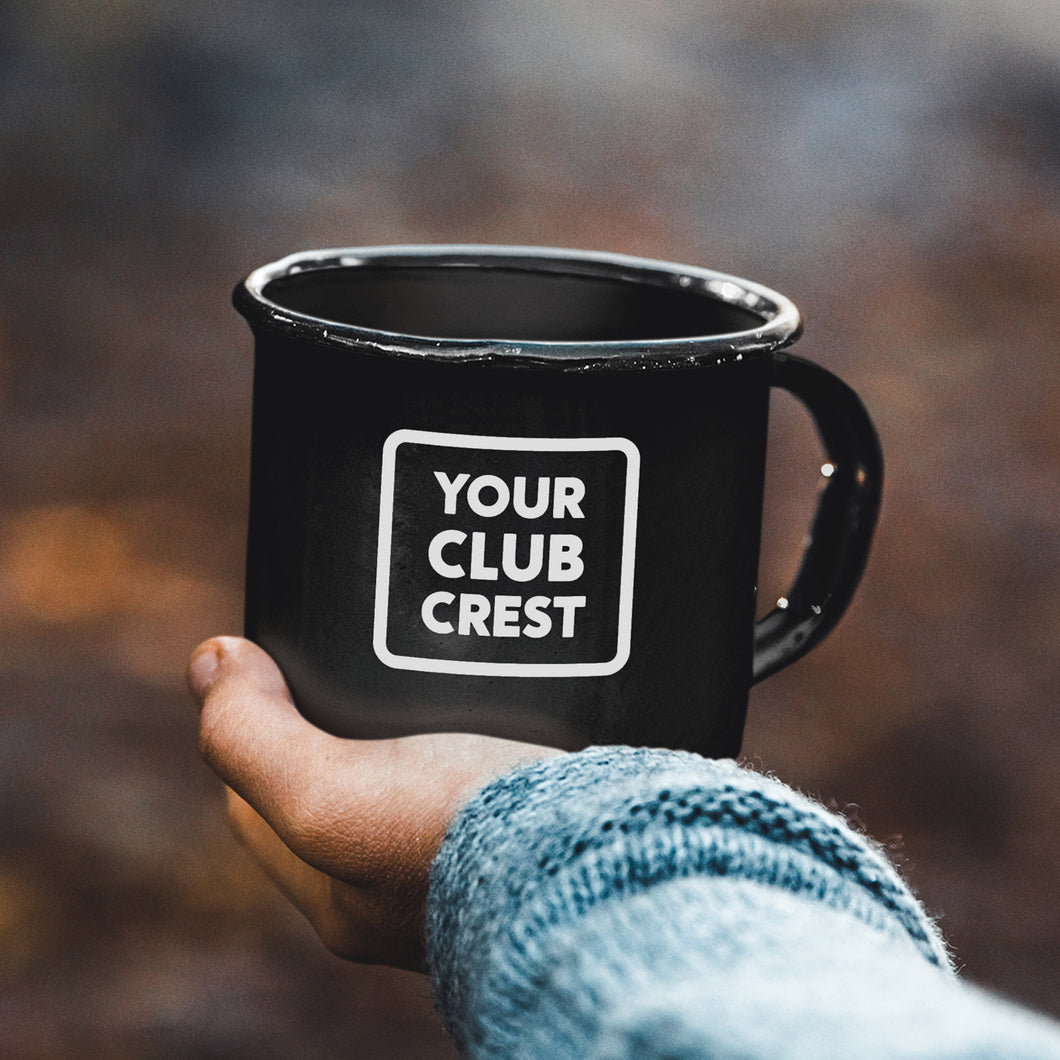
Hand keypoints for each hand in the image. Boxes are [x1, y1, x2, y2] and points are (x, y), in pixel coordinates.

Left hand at [187, 636, 558, 971]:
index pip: (255, 802)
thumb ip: (250, 737)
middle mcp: (395, 893)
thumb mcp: (328, 796)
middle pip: (332, 789)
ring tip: (418, 659)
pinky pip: (476, 775)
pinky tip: (488, 689)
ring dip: (404, 725)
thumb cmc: (463, 840)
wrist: (605, 864)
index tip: (276, 662)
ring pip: (407, 779)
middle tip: (351, 652)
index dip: (250, 730)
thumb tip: (208, 662)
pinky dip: (469, 733)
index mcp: (339, 895)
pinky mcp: (526, 834)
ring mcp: (464, 867)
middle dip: (325, 725)